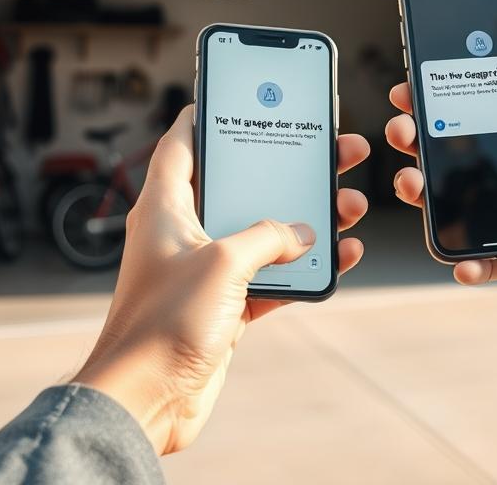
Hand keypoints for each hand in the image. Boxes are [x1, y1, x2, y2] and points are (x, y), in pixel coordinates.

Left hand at [73, 106, 369, 454]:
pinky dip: (305, 268)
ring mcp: (206, 272)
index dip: (206, 114)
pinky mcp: (225, 308)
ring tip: (349, 202)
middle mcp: (184, 234)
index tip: (237, 94)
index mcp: (166, 208)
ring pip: (265, 231)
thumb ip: (267, 237)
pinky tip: (339, 255)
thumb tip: (302, 231)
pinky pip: (273, 277)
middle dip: (288, 167)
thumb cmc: (162, 326)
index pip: (182, 143)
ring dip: (308, 219)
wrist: (147, 402)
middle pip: (242, 185)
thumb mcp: (223, 263)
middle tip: (332, 146)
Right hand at [386, 28, 496, 351]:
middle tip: (400, 131)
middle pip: (462, 159)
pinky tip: (458, 255)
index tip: (414, 86)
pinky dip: (462, 259)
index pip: (488, 117)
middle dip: (421, 143)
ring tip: (411, 184)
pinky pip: (480, 259)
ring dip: (426, 195)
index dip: (449, 101)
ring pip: (458, 206)